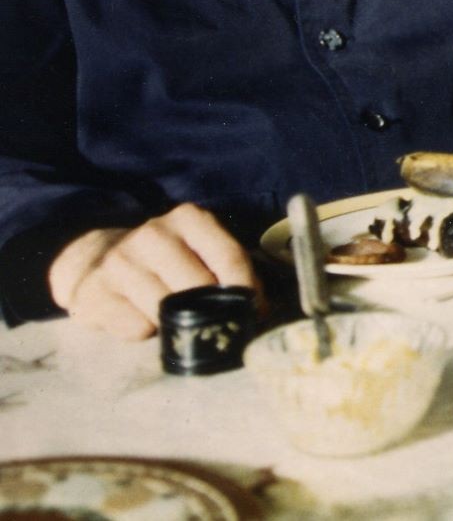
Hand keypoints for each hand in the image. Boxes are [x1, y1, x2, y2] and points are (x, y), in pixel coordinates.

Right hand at [47, 204, 256, 340]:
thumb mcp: (196, 249)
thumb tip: (260, 309)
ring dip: (178, 324)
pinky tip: (143, 320)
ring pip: (167, 310)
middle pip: (200, 286)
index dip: (247, 289)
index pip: (230, 257)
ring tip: (176, 320)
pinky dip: (147, 332)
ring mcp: (120, 263)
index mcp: (188, 219)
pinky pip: (137, 328)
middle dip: (214, 310)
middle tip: (218, 324)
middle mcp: (153, 235)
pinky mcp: (95, 294)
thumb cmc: (162, 260)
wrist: (93, 260)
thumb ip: (226, 268)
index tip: (254, 310)